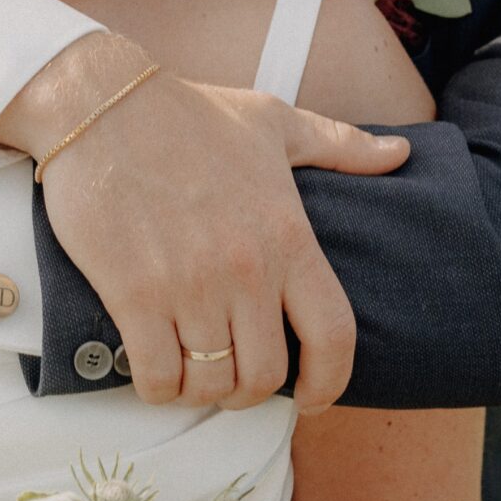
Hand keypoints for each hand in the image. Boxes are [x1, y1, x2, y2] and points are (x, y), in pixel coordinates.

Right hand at [0, 36, 407, 412]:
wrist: (101, 103)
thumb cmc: (188, 114)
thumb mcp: (274, 121)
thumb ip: (340, 146)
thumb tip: (399, 154)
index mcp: (288, 236)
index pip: (334, 334)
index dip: (331, 382)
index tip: (313, 396)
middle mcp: (247, 269)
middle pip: (265, 375)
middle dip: (248, 391)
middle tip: (229, 375)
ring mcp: (190, 286)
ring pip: (210, 382)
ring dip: (201, 390)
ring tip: (189, 371)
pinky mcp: (134, 294)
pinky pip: (157, 375)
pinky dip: (158, 387)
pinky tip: (154, 368)